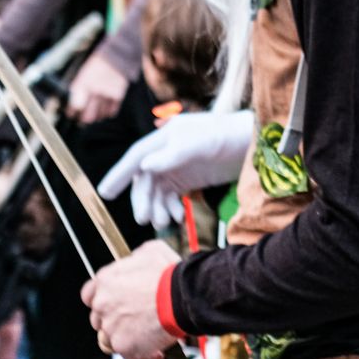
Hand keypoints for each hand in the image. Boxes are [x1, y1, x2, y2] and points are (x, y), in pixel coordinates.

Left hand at [65, 53, 128, 125]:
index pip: (75, 106)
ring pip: (99, 116)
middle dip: (83, 120)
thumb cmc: (97, 64)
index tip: (71, 114)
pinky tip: (104, 110)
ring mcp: (107, 94)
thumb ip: (78, 88)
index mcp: (84, 84)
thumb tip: (73, 103)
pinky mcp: (117, 95)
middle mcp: (95, 91)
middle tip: (82, 121)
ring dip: (96, 117)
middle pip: (88, 117)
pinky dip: (107, 113)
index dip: (72, 113)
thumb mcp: (83, 73)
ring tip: (94, 114)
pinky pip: (111, 112)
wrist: (116, 55)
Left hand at [82, 239, 181, 358]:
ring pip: (110, 342)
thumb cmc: (169, 272)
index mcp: (105, 281)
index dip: (102, 301)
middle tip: (136, 322)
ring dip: (126, 341)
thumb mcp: (150, 251)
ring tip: (146, 340)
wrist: (182, 295)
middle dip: (115, 322)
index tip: (113, 304)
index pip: (89, 295)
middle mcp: (102, 305)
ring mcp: (112, 328)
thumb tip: (137, 261)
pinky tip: (158, 354)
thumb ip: (135, 260)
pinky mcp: (125, 347)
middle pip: (99, 320)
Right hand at [101, 108, 254, 229]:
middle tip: (145, 220)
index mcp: (165, 138)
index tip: (104, 193)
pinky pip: (170, 197)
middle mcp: (166, 151)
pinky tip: (176, 217)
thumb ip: (173, 153)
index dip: (119, 174)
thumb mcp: (201, 143)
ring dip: (156, 208)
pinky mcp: (188, 179)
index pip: (136, 157)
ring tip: (164, 222)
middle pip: (145, 179)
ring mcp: (177, 166)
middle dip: (143, 200)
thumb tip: (145, 165)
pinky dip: (170, 209)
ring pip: (156, 192)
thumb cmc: (229, 137)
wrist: (254, 145)